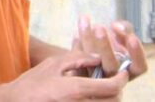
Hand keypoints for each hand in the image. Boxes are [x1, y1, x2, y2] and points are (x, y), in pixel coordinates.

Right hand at [3, 50, 128, 100]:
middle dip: (117, 90)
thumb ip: (77, 58)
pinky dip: (97, 101)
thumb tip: (97, 56)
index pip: (112, 86)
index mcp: (78, 89)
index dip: (121, 79)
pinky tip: (90, 96)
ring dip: (109, 98)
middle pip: (114, 101)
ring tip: (103, 88)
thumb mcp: (52, 65)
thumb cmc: (32, 83)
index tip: (122, 72)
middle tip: (114, 81)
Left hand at [74, 15, 147, 80]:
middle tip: (99, 27)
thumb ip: (124, 29)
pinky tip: (76, 34)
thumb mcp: (121, 37)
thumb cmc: (110, 46)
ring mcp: (96, 80)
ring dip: (87, 40)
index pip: (139, 68)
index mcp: (129, 70)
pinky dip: (76, 45)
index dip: (137, 54)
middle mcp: (114, 78)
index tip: (132, 38)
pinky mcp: (79, 77)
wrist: (86, 59)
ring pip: (91, 63)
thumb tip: (117, 27)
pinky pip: (76, 61)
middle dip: (105, 46)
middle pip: (111, 66)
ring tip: (84, 20)